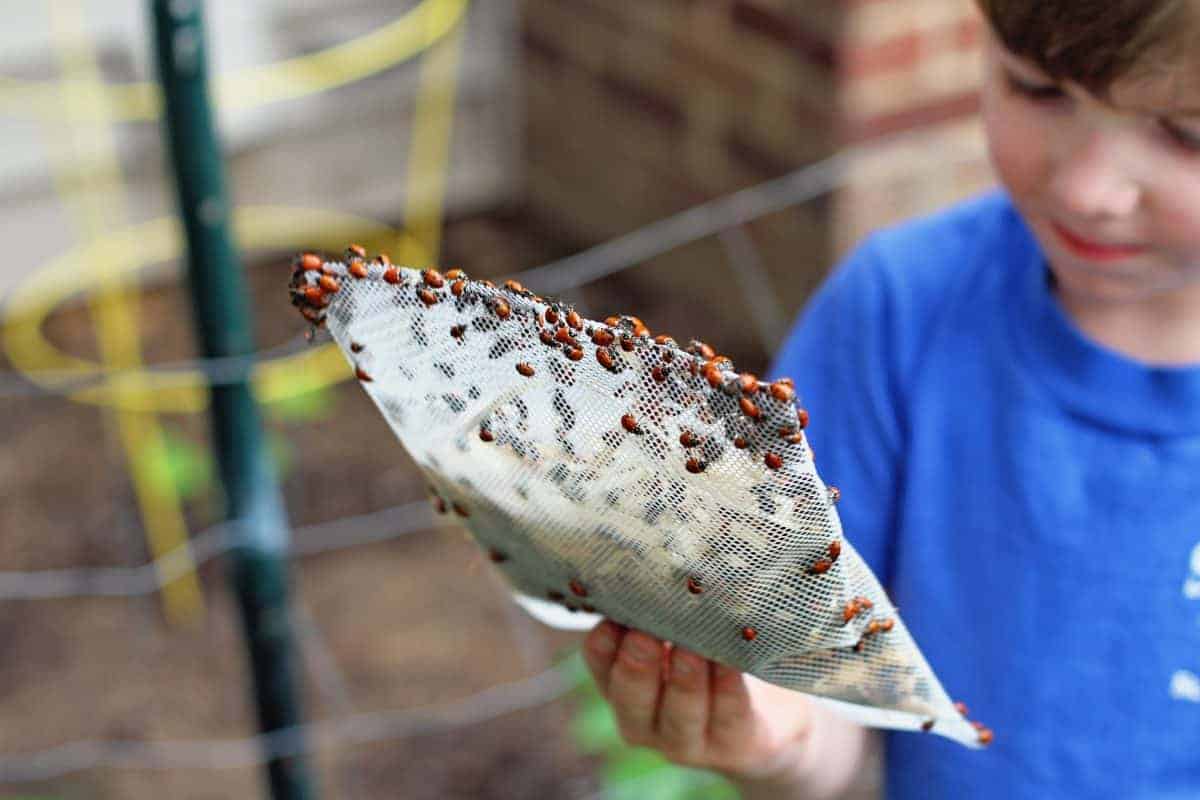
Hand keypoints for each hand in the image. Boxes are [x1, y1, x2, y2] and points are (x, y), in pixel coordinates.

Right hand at [581, 620, 819, 782]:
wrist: (770, 718)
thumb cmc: (712, 657)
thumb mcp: (682, 635)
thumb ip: (665, 611)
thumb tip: (661, 556)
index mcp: (623, 686)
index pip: (600, 664)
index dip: (603, 642)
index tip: (614, 613)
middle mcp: (646, 720)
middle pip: (631, 697)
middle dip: (637, 664)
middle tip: (644, 632)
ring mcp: (687, 741)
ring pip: (680, 712)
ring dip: (684, 678)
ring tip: (691, 648)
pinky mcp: (733, 746)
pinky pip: (728, 716)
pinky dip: (728, 687)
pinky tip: (732, 663)